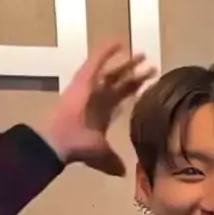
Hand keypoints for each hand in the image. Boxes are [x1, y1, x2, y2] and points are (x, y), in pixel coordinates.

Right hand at [41, 42, 156, 175]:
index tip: (149, 84)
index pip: (122, 98)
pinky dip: (107, 51)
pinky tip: (120, 41)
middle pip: (121, 82)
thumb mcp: (102, 155)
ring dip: (127, 63)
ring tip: (142, 53)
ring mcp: (91, 87)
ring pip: (112, 71)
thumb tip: (123, 174)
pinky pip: (97, 60)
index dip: (135, 90)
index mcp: (102, 112)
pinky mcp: (84, 79)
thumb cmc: (79, 146)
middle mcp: (98, 97)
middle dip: (136, 75)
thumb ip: (113, 160)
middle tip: (151, 66)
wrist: (62, 139)